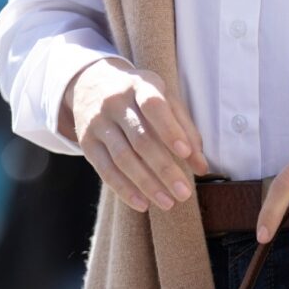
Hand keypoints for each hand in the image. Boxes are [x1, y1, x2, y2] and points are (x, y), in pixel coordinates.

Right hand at [61, 57, 209, 211]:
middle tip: (184, 193)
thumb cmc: (139, 96)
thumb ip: (186, 130)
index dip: (170, 130)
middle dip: (164, 169)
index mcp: (140, 86)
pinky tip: (143, 204)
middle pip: (140, 139)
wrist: (91, 84)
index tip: (185, 153)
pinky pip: (105, 170)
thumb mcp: (165, 100)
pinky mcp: (86, 142)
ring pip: (123, 158)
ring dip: (147, 184)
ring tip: (168, 203)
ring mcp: (98, 122)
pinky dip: (124, 190)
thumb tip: (201, 167)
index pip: (154, 106)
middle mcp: (115, 102)